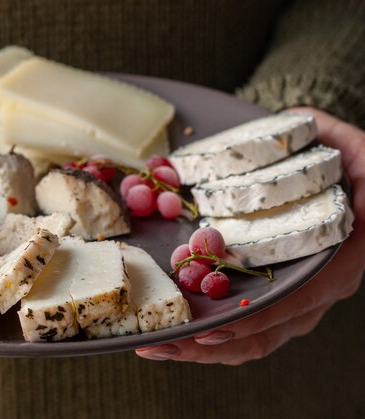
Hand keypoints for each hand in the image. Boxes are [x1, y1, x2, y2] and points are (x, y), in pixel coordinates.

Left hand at [136, 108, 364, 364]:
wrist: (356, 176)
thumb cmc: (349, 162)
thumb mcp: (349, 149)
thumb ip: (333, 153)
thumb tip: (314, 162)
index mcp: (338, 258)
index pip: (295, 299)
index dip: (254, 317)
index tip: (211, 327)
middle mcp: (321, 286)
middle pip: (263, 332)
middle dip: (208, 343)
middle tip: (159, 345)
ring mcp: (303, 298)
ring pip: (253, 340)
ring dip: (202, 347)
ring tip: (156, 347)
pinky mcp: (284, 298)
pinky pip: (249, 329)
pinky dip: (211, 336)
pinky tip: (176, 335)